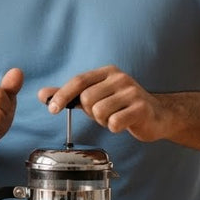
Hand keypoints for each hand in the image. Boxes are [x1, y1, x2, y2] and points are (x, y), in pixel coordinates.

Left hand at [38, 65, 168, 141]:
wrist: (157, 116)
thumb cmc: (120, 106)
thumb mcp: (93, 97)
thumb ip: (69, 95)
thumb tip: (42, 94)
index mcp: (107, 72)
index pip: (78, 81)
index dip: (62, 95)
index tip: (51, 109)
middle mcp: (120, 78)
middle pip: (87, 99)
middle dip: (90, 112)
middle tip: (103, 114)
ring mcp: (132, 92)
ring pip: (99, 112)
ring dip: (103, 121)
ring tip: (114, 118)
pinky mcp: (141, 108)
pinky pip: (114, 122)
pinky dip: (114, 128)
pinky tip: (123, 124)